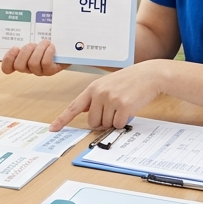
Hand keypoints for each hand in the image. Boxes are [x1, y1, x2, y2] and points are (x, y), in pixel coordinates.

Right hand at [1, 40, 69, 75]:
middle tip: (32, 43)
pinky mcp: (50, 71)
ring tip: (44, 42)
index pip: (7, 68)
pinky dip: (48, 53)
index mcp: (19, 60)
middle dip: (25, 52)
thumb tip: (16, 22)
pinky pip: (45, 64)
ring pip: (32, 64)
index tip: (14, 48)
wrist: (64, 47)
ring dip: (39, 50)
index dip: (8, 60)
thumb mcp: (32, 37)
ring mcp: (39, 71)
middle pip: (19, 66)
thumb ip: (23, 34)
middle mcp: (28, 68)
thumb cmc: (44, 40)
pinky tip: (51, 46)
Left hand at [48, 61, 165, 129]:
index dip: (62, 119)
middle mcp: (99, 93)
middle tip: (114, 111)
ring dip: (115, 120)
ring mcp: (111, 99)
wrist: (149, 75)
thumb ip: (96, 97)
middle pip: (92, 122)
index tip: (53, 128)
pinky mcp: (123, 106)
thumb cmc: (130, 81)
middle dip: (102, 122)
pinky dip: (124, 122)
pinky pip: (118, 125)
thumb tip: (88, 113)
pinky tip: (129, 109)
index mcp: (93, 88)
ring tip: (123, 106)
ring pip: (106, 124)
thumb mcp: (108, 84)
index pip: (74, 106)